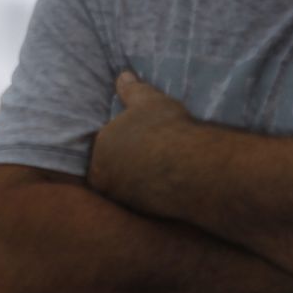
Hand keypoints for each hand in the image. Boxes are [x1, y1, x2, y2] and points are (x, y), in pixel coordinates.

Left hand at [87, 71, 196, 214]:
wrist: (191, 166)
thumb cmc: (167, 130)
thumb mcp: (149, 102)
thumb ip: (132, 90)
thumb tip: (123, 75)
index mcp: (100, 148)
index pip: (105, 150)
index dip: (124, 148)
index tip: (142, 148)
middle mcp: (104, 177)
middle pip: (112, 173)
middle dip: (127, 170)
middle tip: (152, 166)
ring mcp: (123, 199)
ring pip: (127, 192)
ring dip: (140, 188)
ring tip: (164, 179)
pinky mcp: (143, 217)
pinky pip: (145, 207)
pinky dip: (155, 202)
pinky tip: (171, 196)